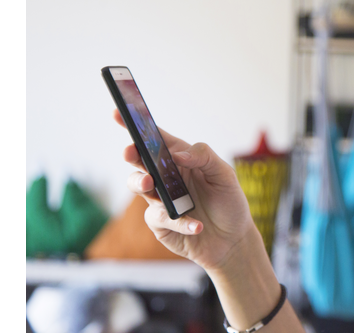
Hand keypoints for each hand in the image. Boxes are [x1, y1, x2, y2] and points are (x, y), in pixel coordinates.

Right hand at [113, 109, 255, 270]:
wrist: (233, 240)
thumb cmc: (229, 202)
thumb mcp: (224, 175)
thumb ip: (204, 157)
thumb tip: (177, 153)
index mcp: (180, 160)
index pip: (155, 138)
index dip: (136, 124)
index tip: (119, 112)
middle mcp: (166, 178)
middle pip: (140, 161)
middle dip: (132, 154)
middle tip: (131, 152)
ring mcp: (160, 201)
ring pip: (139, 187)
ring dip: (142, 184)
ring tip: (153, 185)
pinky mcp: (161, 225)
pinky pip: (160, 219)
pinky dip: (179, 222)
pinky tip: (197, 225)